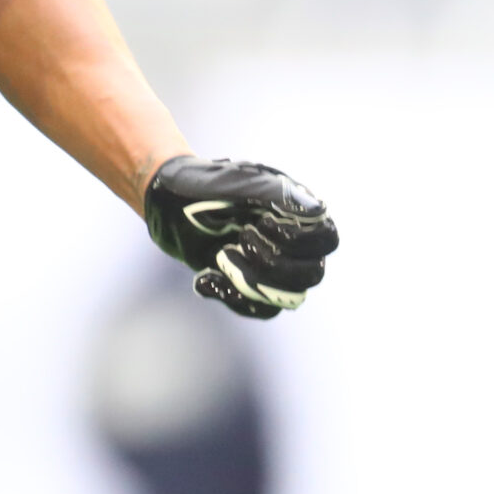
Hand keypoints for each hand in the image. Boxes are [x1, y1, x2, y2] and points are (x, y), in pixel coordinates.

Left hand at [143, 154, 337, 318]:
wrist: (165, 204)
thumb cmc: (201, 185)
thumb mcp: (233, 183)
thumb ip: (274, 194)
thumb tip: (318, 212)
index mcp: (295, 211)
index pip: (327, 238)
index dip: (300, 240)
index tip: (263, 222)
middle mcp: (292, 241)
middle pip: (312, 274)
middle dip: (272, 264)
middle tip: (240, 239)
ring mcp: (273, 266)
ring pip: (288, 298)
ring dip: (250, 282)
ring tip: (219, 256)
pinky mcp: (251, 286)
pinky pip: (260, 310)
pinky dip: (232, 297)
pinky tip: (204, 279)